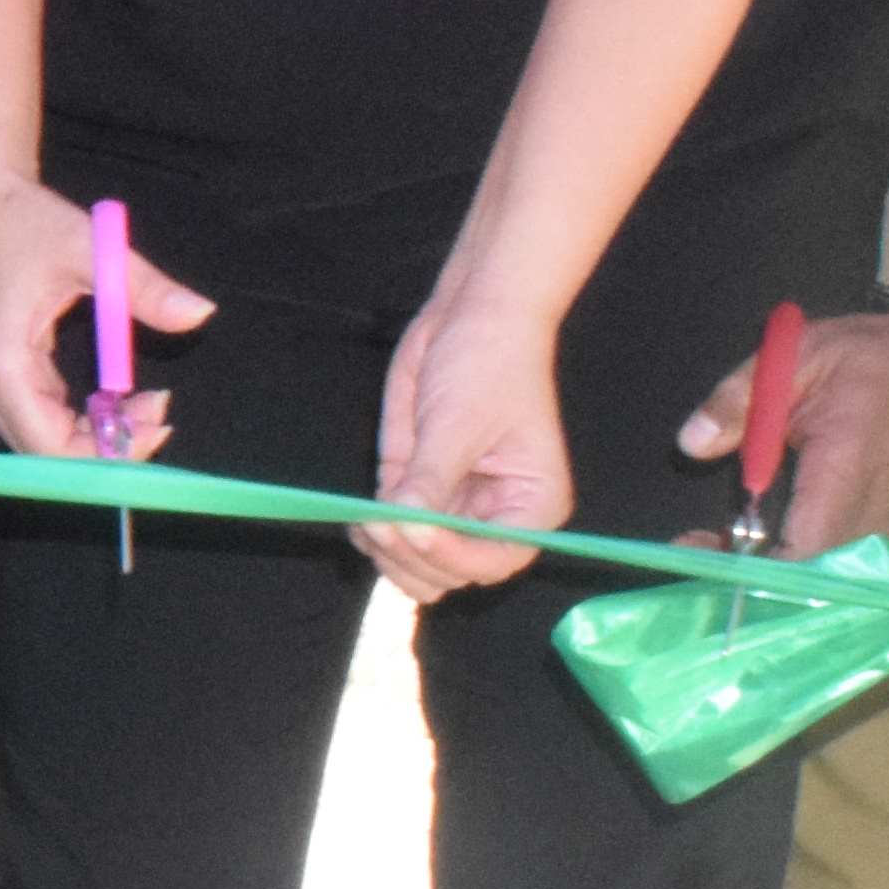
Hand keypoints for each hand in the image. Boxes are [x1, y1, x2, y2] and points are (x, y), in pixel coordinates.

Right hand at [0, 171, 209, 461]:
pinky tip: (118, 396)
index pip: (51, 448)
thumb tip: (200, 314)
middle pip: (49, 456)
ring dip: (101, 434)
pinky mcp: (0, 379)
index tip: (158, 422)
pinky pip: (43, 420)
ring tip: (147, 400)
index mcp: (1, 366)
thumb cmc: (25, 224)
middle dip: (111, 446)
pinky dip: (85, 419)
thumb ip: (144, 287)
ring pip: (47, 443)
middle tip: (161, 408)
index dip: (108, 453)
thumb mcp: (91, 251)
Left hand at [361, 290, 571, 596]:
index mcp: (531, 507)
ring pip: (416, 560)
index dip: (452, 558)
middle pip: (451, 572)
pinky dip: (372, 534)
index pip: (494, 561)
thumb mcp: (459, 423)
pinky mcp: (418, 487)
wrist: (471, 315)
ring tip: (366, 521)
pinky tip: (358, 518)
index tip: (415, 531)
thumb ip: (432, 479)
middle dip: (413, 557)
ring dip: (388, 552)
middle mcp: (493, 515)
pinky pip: (394, 531)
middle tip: (379, 525)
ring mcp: (453, 505)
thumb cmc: (487, 364)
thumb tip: (406, 527)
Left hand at [681, 291, 888, 555]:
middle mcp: (880, 513)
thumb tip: (690, 444)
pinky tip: (780, 536)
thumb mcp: (797, 357)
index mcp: (849, 468)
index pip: (800, 551)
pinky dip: (813, 560)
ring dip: (780, 569)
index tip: (698, 549)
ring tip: (731, 541)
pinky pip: (853, 565)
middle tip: (703, 544)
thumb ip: (739, 398)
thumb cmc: (878, 359)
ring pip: (832, 577)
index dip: (746, 565)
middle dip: (751, 572)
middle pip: (811, 578)